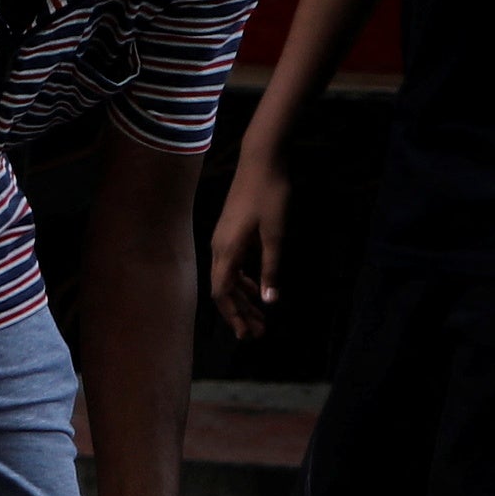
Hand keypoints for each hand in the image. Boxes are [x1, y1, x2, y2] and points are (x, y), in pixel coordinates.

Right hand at [207, 151, 286, 340]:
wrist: (260, 161)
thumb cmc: (270, 196)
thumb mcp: (275, 234)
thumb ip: (271, 268)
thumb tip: (269, 301)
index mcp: (226, 251)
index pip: (222, 292)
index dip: (233, 315)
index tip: (246, 334)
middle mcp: (219, 248)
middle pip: (223, 289)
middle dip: (239, 312)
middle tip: (256, 333)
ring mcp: (223, 240)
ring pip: (227, 278)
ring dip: (241, 298)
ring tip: (259, 316)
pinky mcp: (230, 233)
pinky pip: (231, 266)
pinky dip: (242, 281)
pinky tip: (255, 287)